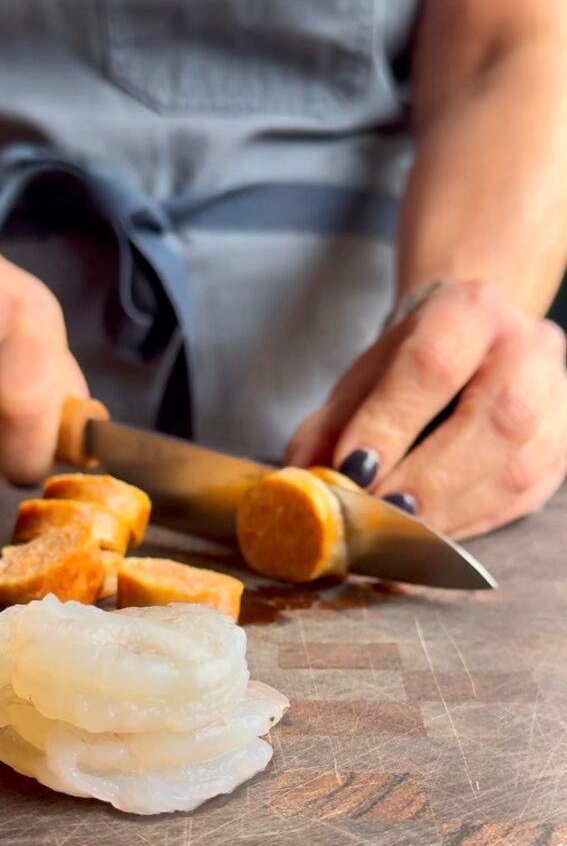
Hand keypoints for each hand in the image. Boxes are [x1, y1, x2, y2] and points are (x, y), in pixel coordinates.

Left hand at [286, 279, 566, 538]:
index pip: (433, 364)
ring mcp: (557, 398)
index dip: (390, 423)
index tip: (350, 470)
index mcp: (470, 309)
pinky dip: (469, 524)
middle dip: (429, 478)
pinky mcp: (563, 447)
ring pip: (517, 467)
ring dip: (450, 510)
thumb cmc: (412, 362)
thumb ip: (330, 424)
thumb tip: (304, 478)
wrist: (474, 343)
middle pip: (495, 417)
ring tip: (398, 532)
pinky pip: (522, 499)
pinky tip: (430, 536)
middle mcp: (527, 346)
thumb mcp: (363, 377)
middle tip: (378, 513)